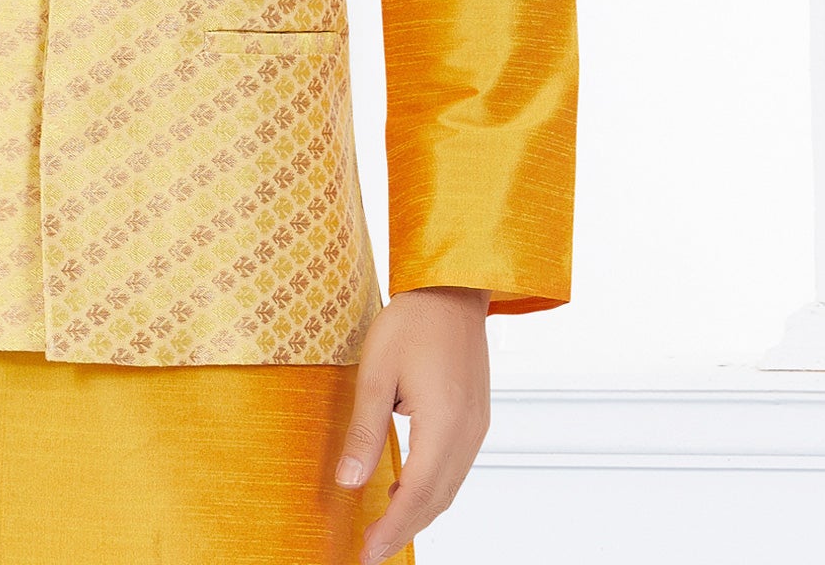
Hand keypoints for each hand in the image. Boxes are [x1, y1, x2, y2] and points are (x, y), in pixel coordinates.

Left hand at [334, 285, 491, 564]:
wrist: (451, 287)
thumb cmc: (412, 321)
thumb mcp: (376, 371)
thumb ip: (364, 430)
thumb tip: (347, 481)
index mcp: (444, 422)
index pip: (418, 493)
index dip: (393, 528)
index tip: (368, 553)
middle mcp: (468, 432)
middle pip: (437, 498)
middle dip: (404, 529)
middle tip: (371, 552)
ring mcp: (476, 426)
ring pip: (449, 487)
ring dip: (419, 511)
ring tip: (384, 528)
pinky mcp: (475, 417)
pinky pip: (455, 467)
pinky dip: (432, 488)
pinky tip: (406, 489)